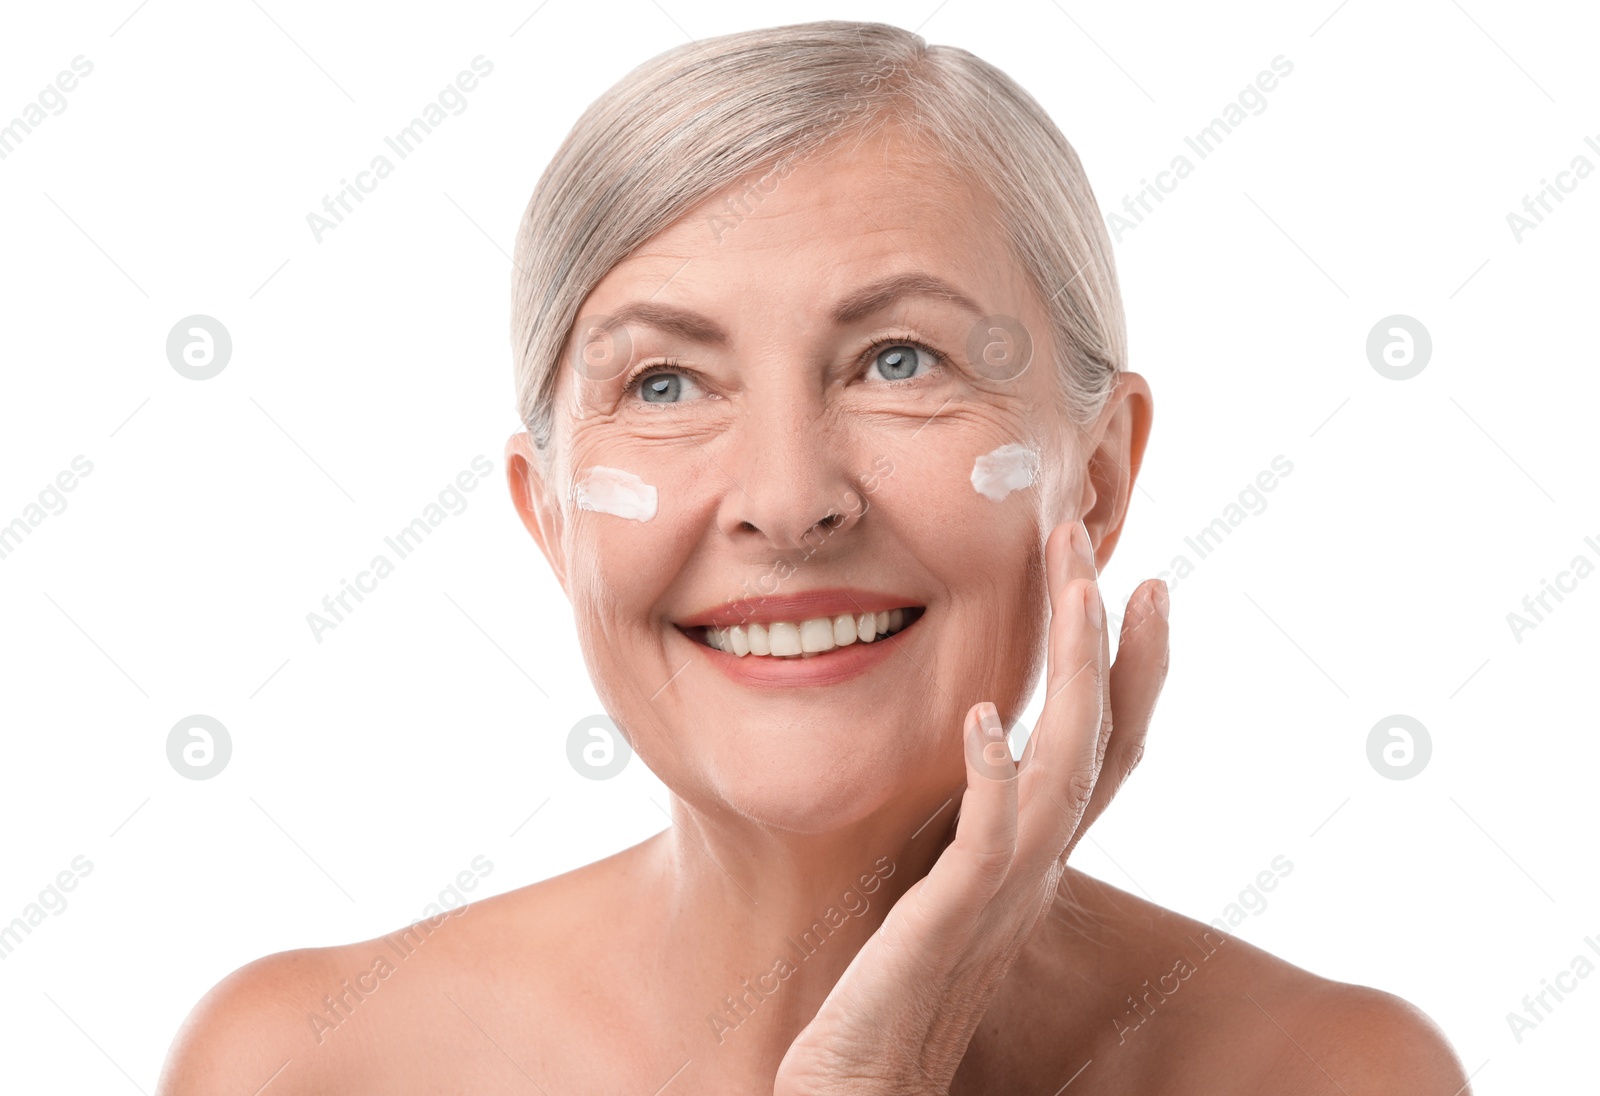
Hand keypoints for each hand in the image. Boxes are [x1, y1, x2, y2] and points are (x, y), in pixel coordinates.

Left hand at [773, 520, 1170, 1095]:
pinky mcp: (949, 925)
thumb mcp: (940, 886)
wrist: (865, 1089)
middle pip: (1097, 737)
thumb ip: (966, 828)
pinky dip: (994, 775)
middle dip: (1100, 631)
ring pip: (1062, 770)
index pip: (1104, 749)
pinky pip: (986, 844)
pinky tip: (987, 714)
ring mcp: (999, 895)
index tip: (1141, 583)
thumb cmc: (892, 991)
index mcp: (1032, 855)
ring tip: (1076, 584)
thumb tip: (969, 758)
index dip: (1132, 669)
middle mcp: (1034, 870)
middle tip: (1088, 535)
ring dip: (1073, 672)